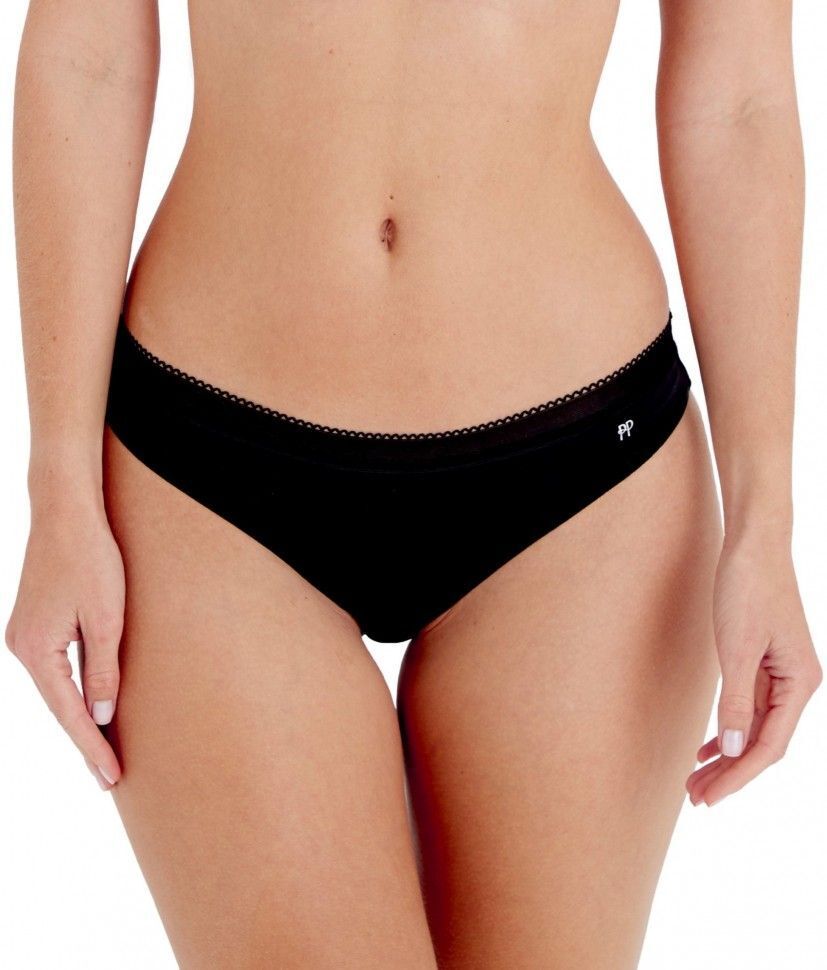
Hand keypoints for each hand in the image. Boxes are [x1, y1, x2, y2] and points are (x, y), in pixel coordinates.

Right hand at [5, 492, 124, 789]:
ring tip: (105, 750)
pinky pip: (58, 668)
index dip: (92, 746)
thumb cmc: (91, 559)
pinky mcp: (37, 621)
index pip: (69, 714)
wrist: (67, 512)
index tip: (112, 776)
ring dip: (81, 718)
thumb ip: (103, 671)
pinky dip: (75, 691)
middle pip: (59, 706)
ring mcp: (27, 634)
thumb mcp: (107, 619)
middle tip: (109, 778)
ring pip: (58, 688)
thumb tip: (101, 717)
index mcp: (36, 650)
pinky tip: (91, 705)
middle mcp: (23, 647)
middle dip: (86, 742)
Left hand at [687, 531, 821, 806]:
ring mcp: (780, 674)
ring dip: (726, 756)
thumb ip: (736, 701)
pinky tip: (708, 748)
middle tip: (694, 797)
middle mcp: (796, 684)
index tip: (709, 798)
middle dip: (730, 773)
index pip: (768, 746)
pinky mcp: (763, 663)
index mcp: (799, 683)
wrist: (752, 544)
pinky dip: (727, 729)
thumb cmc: (747, 588)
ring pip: (753, 729)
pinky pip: (747, 708)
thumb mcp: (736, 647)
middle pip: (762, 743)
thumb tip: (734, 750)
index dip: (738, 776)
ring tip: (695, 780)